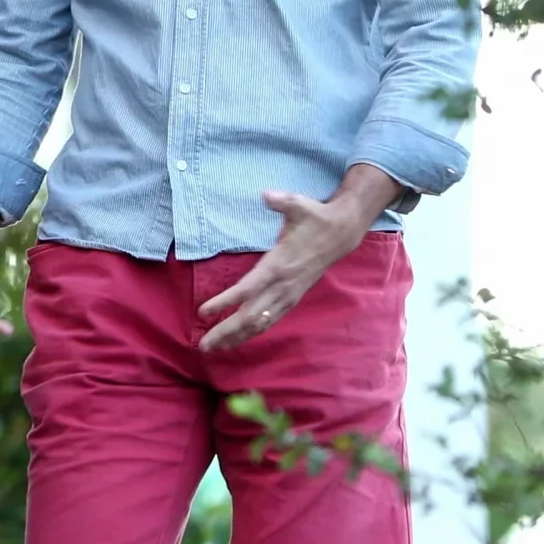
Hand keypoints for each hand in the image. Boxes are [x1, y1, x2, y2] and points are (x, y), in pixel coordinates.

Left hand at [196, 189, 373, 351]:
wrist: (341, 234)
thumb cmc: (314, 218)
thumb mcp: (299, 204)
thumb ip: (282, 201)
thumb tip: (268, 195)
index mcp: (278, 265)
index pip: (247, 289)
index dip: (225, 302)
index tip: (203, 311)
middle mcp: (283, 285)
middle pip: (250, 315)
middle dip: (226, 331)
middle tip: (202, 345)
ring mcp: (289, 295)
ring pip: (260, 323)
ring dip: (237, 337)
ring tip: (213, 347)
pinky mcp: (293, 298)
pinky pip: (270, 320)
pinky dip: (252, 332)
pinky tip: (238, 339)